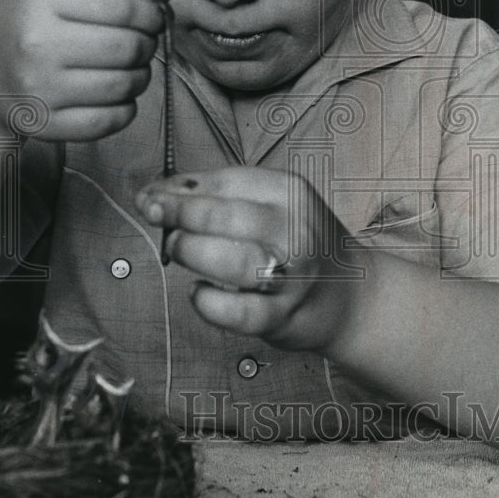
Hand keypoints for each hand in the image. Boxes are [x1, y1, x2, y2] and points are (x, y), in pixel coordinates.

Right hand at [0, 0, 167, 139]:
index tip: (154, 17)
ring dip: (141, 75)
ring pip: (126, 85)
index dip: (152, 14)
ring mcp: (39, 87)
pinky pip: (112, 120)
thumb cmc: (27, 18)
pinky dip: (126, 108)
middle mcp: (36, 41)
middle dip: (148, 44)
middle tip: (142, 42)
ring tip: (128, 66)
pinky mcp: (45, 124)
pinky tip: (115, 94)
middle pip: (129, 47)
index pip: (125, 6)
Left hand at [135, 168, 354, 351]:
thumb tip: (153, 193)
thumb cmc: (297, 245)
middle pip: (223, 216)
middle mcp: (294, 230)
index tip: (149, 197)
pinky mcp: (282, 315)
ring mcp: (291, 275)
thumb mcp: (269, 204)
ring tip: (177, 250)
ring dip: (191, 252)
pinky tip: (198, 293)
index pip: (224, 181)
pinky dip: (208, 302)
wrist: (349, 295)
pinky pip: (237, 312)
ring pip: (231, 260)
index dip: (176, 190)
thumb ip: (215, 195)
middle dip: (177, 216)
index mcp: (289, 192)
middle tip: (155, 218)